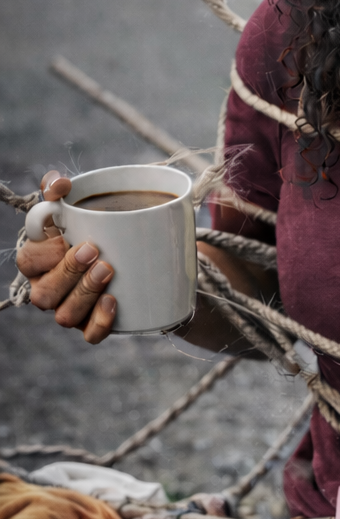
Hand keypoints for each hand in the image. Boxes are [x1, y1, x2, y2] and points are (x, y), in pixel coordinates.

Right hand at [16, 173, 116, 343]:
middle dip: (68, 273)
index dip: (45, 254)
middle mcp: (49, 288)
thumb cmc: (93, 225)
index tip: (67, 237)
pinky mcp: (91, 324)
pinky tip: (114, 302)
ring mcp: (69, 309)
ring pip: (64, 316)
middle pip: (44, 294)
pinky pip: (89, 335)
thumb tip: (58, 183)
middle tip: (94, 251)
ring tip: (108, 270)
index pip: (27, 262)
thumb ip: (59, 189)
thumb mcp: (75, 204)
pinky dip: (100, 323)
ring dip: (85, 294)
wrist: (134, 251)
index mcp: (38, 261)